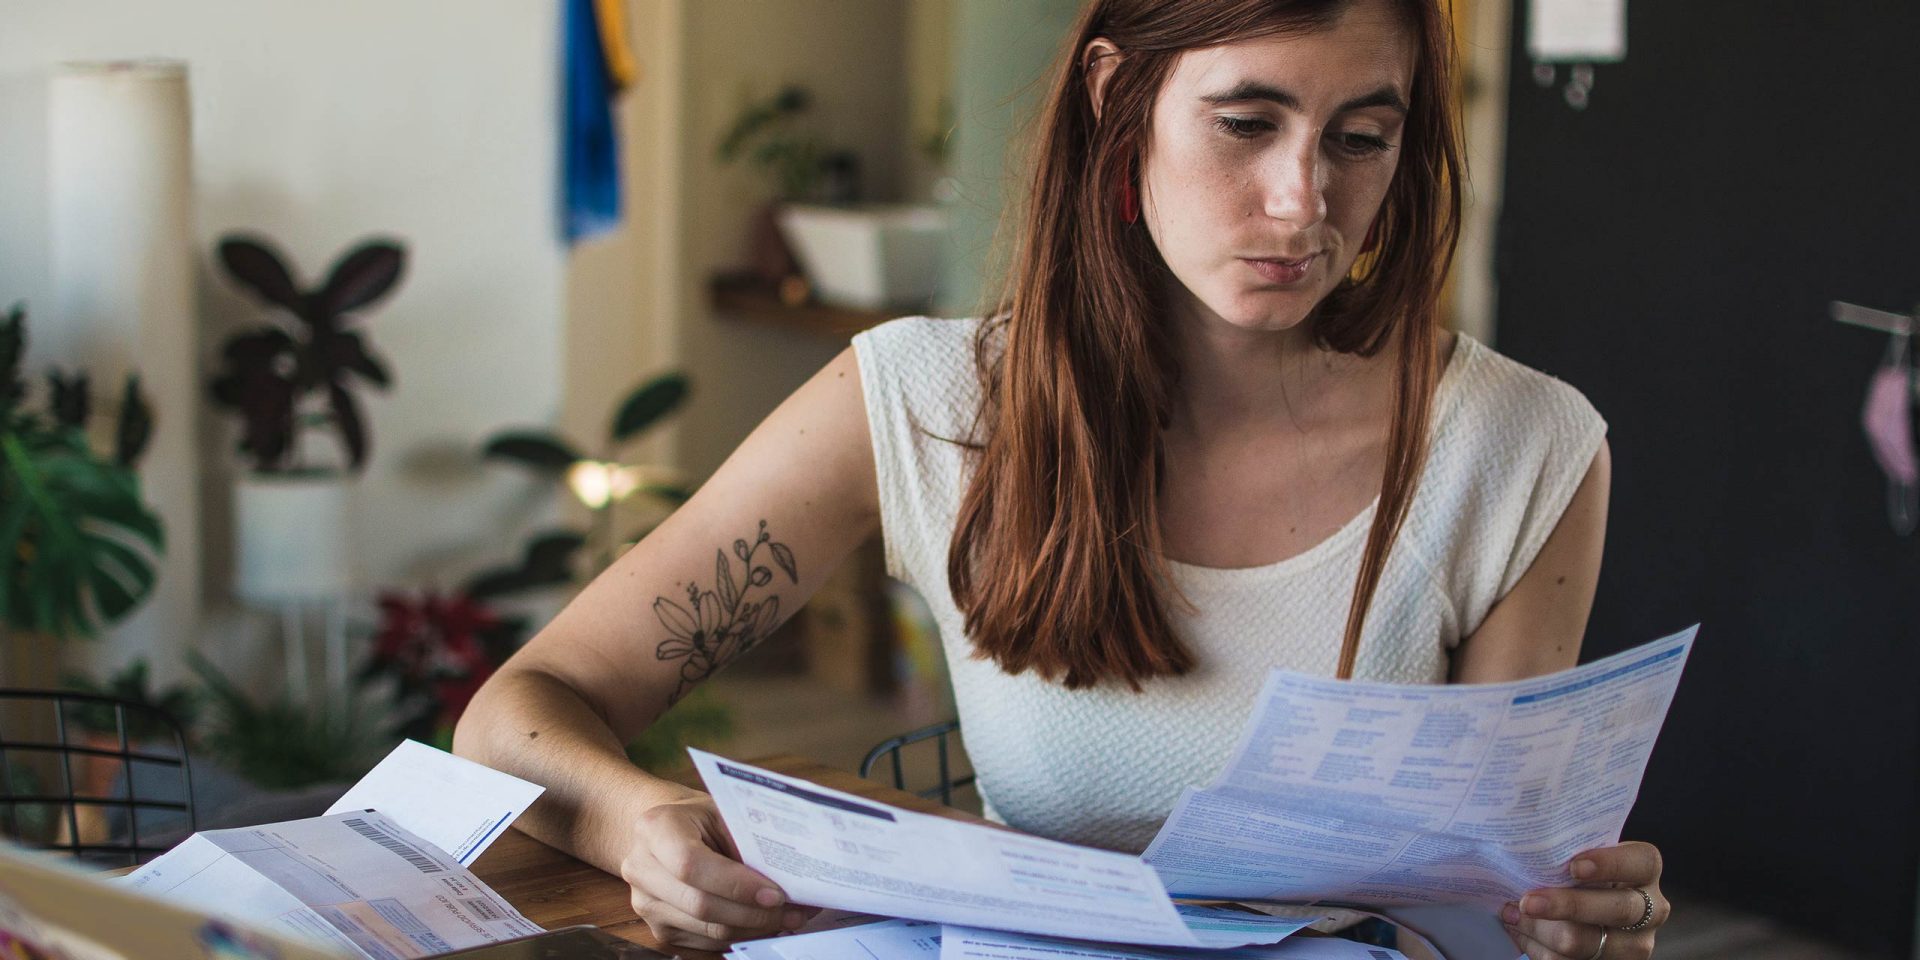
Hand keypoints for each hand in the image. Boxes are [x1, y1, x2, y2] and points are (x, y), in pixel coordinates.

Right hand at [618, 793, 818, 950]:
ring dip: (754, 928)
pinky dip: (742, 935)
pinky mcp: (659, 929)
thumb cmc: (700, 818)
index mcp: (655, 828)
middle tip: (794, 911)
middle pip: (700, 905)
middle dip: (754, 913)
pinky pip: (707, 942)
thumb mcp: (722, 812)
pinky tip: (765, 923)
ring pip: (707, 930)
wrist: (666, 831)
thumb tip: (792, 877)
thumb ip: (747, 840)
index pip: (691, 865)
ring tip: (789, 917)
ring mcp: (646, 903)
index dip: (736, 884)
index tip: (776, 894)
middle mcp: (641, 867)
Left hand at [1501, 841, 1669, 959]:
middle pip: (1618, 909)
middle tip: (1528, 902)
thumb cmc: (1575, 872)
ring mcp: (1634, 943)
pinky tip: (1522, 932)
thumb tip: (1518, 859)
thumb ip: (1562, 854)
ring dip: (1541, 931)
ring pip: (1587, 943)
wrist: (1584, 909)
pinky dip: (1539, 948)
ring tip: (1513, 915)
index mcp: (1644, 870)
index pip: (1642, 862)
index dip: (1610, 863)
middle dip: (1568, 906)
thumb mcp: (1579, 857)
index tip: (1573, 866)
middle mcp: (1650, 909)